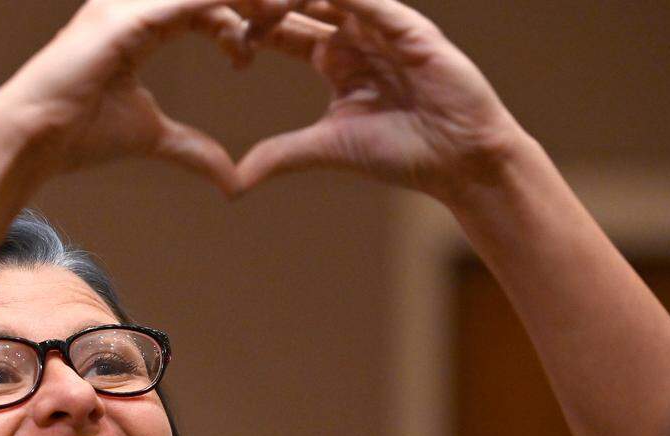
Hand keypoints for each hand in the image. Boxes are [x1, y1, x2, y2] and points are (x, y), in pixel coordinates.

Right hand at [0, 0, 293, 195]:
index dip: (246, 17)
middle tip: (296, 14)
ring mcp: (130, 3)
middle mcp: (135, 2)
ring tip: (287, 13)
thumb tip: (232, 179)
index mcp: (141, 22)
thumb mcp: (152, 137)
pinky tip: (263, 19)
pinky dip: (231, 5)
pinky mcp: (129, 15)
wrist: (32, 138)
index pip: (208, 4)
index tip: (278, 38)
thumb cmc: (78, 134)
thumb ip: (193, 149)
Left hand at [235, 0, 530, 201]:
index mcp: (334, 56)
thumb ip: (281, 154)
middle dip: (261, 0)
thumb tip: (233, 182)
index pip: (281, 26)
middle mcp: (356, 33)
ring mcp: (382, 25)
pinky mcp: (407, 26)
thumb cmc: (403, 152)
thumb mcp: (328, 148)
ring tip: (253, 1)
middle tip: (218, 2)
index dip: (246, 23)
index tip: (209, 30)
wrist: (459, 162)